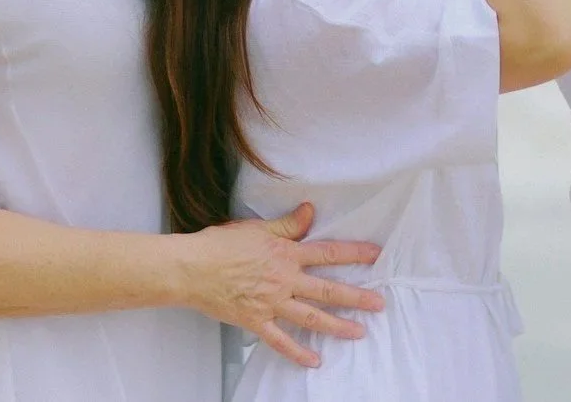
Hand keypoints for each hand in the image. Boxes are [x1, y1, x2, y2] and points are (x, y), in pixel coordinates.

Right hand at [177, 204, 385, 367]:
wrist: (191, 268)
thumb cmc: (220, 245)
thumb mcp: (256, 227)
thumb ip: (287, 224)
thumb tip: (309, 211)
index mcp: (286, 254)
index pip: (327, 253)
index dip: (354, 253)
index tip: (376, 256)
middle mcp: (284, 280)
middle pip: (327, 290)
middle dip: (356, 297)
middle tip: (379, 304)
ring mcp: (271, 303)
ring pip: (310, 317)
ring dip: (336, 325)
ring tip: (358, 332)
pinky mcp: (256, 321)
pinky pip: (281, 341)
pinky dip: (297, 352)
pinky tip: (314, 360)